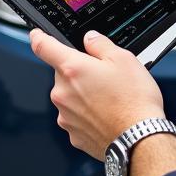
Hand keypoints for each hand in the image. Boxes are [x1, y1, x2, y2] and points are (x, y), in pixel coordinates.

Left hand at [30, 29, 165, 159]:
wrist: (138, 139)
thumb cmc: (133, 101)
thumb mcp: (124, 59)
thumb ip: (101, 44)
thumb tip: (90, 39)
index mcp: (72, 69)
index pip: (44, 47)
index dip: (39, 37)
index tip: (36, 35)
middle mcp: (63, 93)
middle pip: (64, 75)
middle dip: (79, 73)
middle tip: (104, 78)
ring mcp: (66, 116)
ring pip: (70, 97)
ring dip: (84, 95)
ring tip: (111, 100)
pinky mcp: (73, 135)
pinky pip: (77, 118)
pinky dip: (88, 115)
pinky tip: (108, 116)